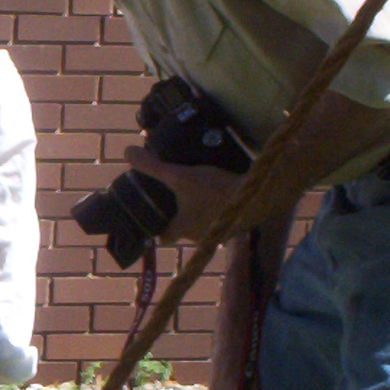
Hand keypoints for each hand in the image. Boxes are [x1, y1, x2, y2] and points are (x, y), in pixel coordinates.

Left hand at [123, 146, 246, 241]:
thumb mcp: (180, 176)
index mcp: (183, 230)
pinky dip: (216, 206)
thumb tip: (126, 152)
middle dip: (177, 215)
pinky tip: (216, 189)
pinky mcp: (239, 223)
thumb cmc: (216, 191)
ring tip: (193, 189)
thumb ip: (153, 167)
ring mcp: (222, 232)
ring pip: (202, 222)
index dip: (157, 229)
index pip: (163, 237)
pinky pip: (220, 216)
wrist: (262, 195)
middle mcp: (201, 236)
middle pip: (182, 229)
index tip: (153, 216)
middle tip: (171, 196)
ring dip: (198, 210)